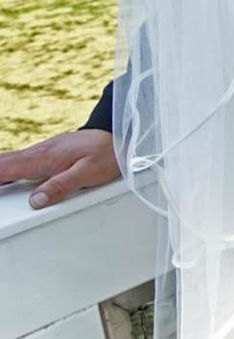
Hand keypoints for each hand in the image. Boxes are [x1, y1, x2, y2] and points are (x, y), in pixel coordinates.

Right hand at [0, 128, 121, 209]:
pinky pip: (21, 161)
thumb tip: (35, 201)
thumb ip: (60, 186)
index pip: (5, 168)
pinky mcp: (48, 153)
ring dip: (0, 171)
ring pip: (9, 160)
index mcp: (43, 158)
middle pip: (2, 162)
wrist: (118, 137)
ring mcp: (42, 151)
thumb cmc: (106, 153)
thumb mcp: (87, 173)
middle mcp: (38, 152)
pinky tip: (6, 177)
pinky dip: (8, 169)